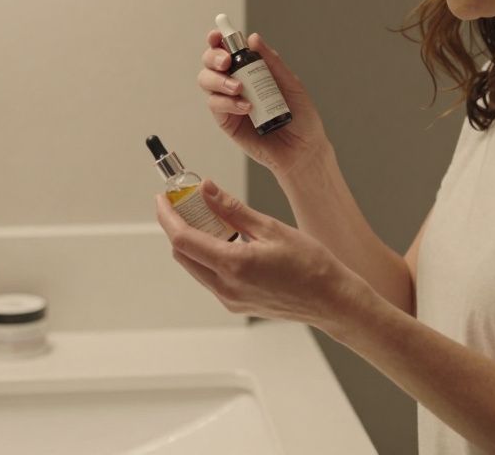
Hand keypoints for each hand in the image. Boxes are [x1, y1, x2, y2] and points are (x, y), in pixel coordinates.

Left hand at [154, 179, 370, 330]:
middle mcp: (226, 287)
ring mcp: (230, 299)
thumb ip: (233, 209)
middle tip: (187, 203)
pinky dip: (209, 255)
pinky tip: (226, 239)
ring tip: (210, 217)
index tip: (163, 199)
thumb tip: (206, 190)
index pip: (183, 239)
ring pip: (195, 266)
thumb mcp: (271, 228)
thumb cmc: (311, 265)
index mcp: (233, 265)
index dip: (167, 216)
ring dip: (194, 241)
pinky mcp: (236, 304)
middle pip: (183, 253)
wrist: (331, 300)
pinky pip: (210, 277)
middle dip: (178, 226)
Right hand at [198, 30, 329, 177]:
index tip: (218, 35)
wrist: (302, 148)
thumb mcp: (291, 84)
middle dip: (214, 57)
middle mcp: (236, 83)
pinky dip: (227, 102)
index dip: (218, 40)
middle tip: (227, 62)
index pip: (228, 50)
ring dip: (219, 81)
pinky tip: (246, 107)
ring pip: (207, 82)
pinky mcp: (227, 121)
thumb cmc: (300, 117)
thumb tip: (254, 38)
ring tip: (239, 89)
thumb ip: (272, 62)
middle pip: (210, 63)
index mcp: (251, 70)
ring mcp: (229, 102)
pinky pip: (216, 105)